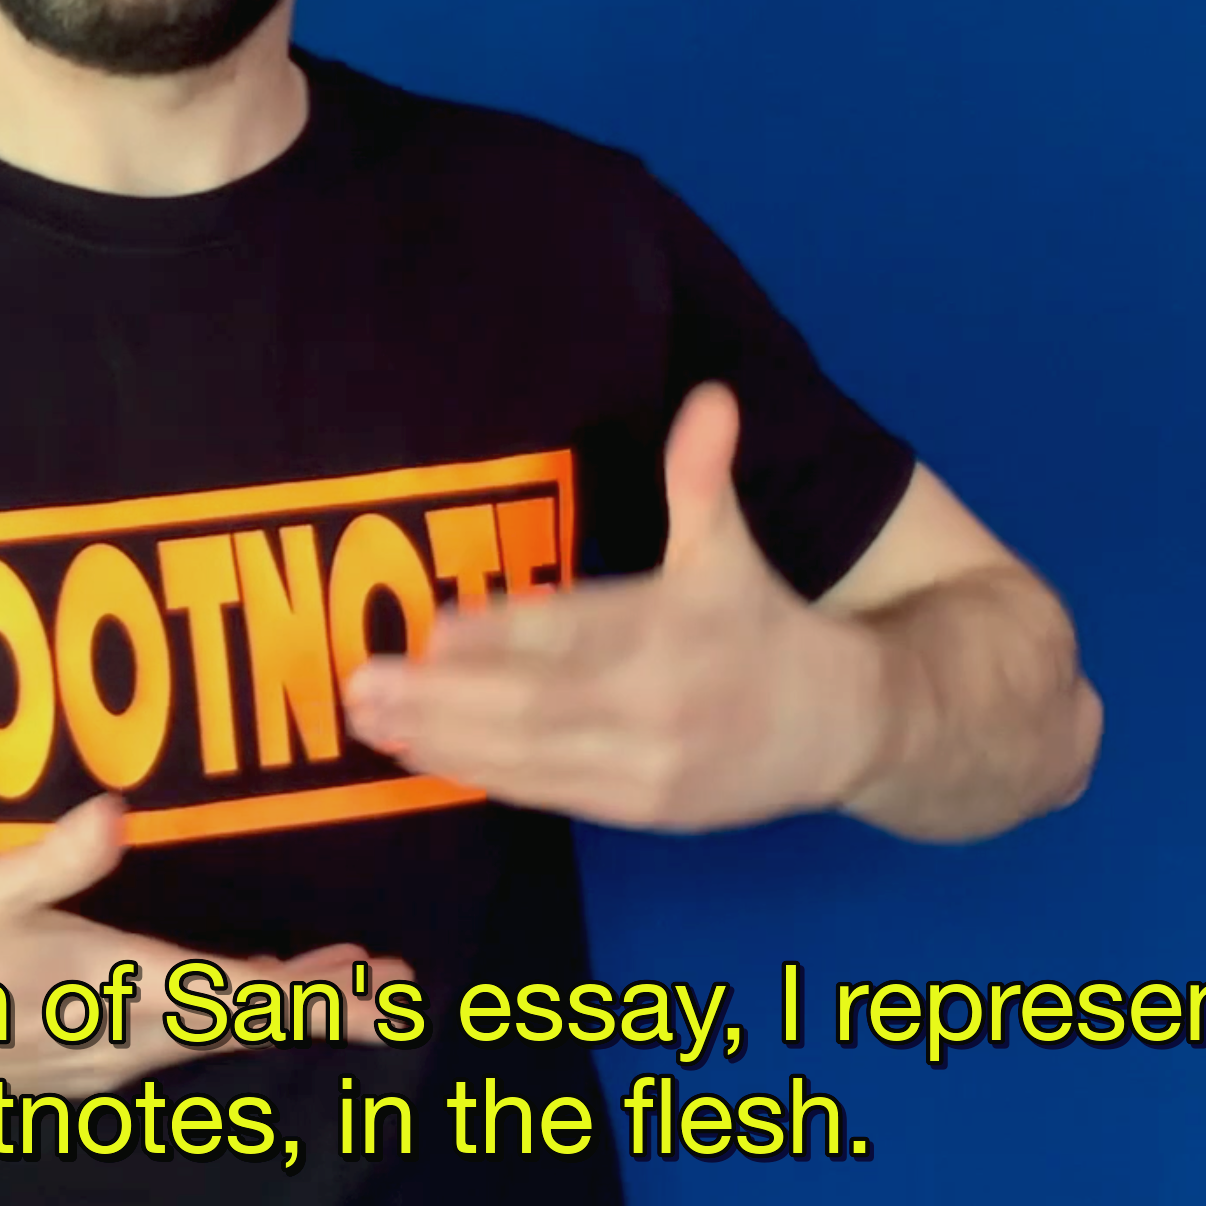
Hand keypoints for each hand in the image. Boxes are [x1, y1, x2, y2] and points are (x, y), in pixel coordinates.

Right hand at [0, 793, 414, 1099]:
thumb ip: (57, 857)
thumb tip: (119, 810)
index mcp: (116, 989)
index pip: (241, 994)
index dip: (316, 989)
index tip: (380, 981)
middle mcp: (126, 1037)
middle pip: (245, 1021)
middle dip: (319, 1000)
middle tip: (389, 984)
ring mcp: (105, 1060)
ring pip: (213, 1035)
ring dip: (272, 1006)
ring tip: (326, 982)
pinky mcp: (81, 1067)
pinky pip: (176, 1045)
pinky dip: (222, 1017)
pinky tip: (227, 1000)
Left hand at [341, 382, 897, 831]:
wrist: (843, 730)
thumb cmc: (764, 627)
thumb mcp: (733, 550)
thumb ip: (703, 478)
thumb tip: (710, 396)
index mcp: (675, 628)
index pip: (574, 633)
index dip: (503, 634)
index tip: (434, 629)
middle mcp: (655, 701)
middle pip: (536, 703)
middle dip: (443, 697)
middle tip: (362, 684)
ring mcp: (644, 764)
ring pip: (531, 755)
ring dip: (444, 740)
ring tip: (370, 721)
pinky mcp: (638, 808)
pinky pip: (547, 792)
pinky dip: (482, 776)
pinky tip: (421, 757)